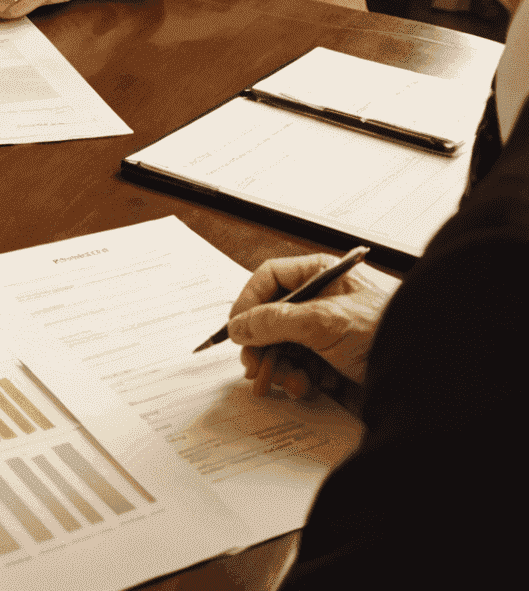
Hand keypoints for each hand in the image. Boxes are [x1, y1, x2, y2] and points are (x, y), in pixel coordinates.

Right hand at [227, 254, 397, 397]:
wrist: (428, 379)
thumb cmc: (386, 333)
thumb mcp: (323, 322)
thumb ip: (274, 321)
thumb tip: (237, 326)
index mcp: (321, 275)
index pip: (269, 278)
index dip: (248, 302)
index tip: (236, 329)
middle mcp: (321, 301)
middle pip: (271, 317)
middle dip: (262, 344)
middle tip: (254, 366)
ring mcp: (327, 333)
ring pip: (282, 346)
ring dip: (279, 367)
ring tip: (290, 383)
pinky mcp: (334, 363)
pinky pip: (300, 369)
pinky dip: (298, 381)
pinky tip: (309, 389)